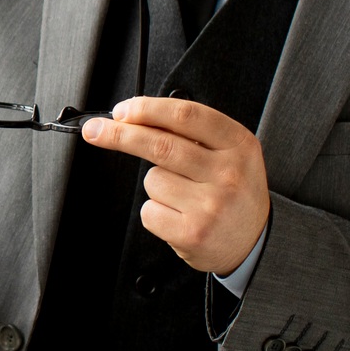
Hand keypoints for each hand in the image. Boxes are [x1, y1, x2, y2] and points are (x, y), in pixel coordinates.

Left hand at [82, 97, 269, 275]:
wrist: (255, 241)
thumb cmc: (234, 191)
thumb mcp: (231, 152)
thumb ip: (193, 133)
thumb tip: (136, 117)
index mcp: (238, 144)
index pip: (186, 115)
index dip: (147, 109)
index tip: (121, 111)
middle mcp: (228, 173)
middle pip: (160, 144)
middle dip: (119, 134)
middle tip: (95, 130)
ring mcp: (211, 204)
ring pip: (153, 180)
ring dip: (156, 185)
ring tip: (184, 197)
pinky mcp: (193, 232)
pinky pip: (150, 210)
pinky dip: (156, 213)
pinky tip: (179, 216)